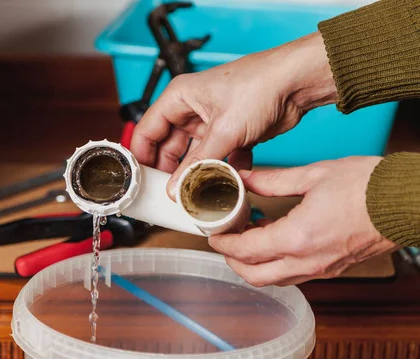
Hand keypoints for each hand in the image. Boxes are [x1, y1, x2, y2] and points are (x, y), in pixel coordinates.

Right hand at [130, 31, 336, 197]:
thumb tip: (176, 187)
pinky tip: (228, 182)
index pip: (148, 130)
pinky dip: (223, 171)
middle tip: (168, 194)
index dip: (142, 156)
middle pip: (169, 147)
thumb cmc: (260, 85)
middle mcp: (192, 110)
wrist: (298, 83)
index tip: (141, 181)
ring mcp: (212, 123)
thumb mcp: (223, 130)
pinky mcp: (232, 134)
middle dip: (170, 171)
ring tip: (195, 194)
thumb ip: (197, 162)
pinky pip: (219, 158)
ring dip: (197, 174)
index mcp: (179, 98)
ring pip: (195, 156)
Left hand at [209, 157, 398, 286]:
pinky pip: (294, 275)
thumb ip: (272, 180)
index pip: (244, 251)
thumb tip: (244, 178)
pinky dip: (276, 264)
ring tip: (249, 237)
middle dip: (232, 261)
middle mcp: (306, 261)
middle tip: (225, 240)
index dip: (223, 243)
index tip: (213, 233)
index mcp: (297, 238)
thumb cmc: (368, 186)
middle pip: (254, 276)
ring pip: (274, 279)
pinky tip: (276, 238)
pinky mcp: (332, 268)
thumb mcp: (313, 175)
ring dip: (254, 265)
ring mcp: (321, 269)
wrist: (408, 201)